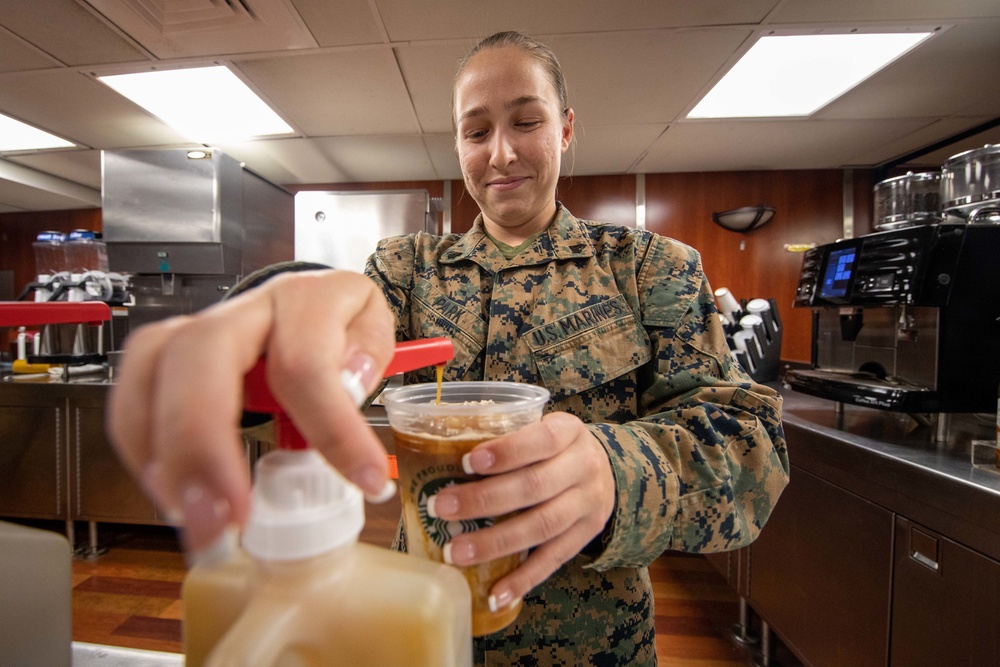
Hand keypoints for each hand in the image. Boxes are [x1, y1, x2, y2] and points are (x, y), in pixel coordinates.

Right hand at [106, 270, 395, 553]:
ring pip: (150, 370)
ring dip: (164, 456)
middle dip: (204, 442)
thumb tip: (349, 381)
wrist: (304, 304)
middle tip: (230, 518)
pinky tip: (176, 497)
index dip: (333, 428)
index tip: (366, 484)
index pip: (306, 362)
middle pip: (200, 353)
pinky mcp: (161, 357)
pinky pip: (131, 398)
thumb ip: (367, 355)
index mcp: (306, 299)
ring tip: (197, 521)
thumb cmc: (337, 329)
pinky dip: (145, 454)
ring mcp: (193, 329)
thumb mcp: (372, 332)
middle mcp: (243, 309)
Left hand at [427, 411, 615, 610]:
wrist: (606, 472)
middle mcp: (583, 468)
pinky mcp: (584, 537)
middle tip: (441, 507)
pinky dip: (522, 579)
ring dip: (495, 542)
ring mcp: (587, 505)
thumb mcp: (540, 428)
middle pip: (534, 487)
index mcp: (569, 433)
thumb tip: (437, 454)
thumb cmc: (553, 449)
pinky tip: (494, 593)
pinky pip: (552, 561)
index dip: (505, 452)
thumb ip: (503, 438)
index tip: (466, 463)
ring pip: (541, 526)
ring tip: (456, 551)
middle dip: (484, 500)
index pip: (541, 439)